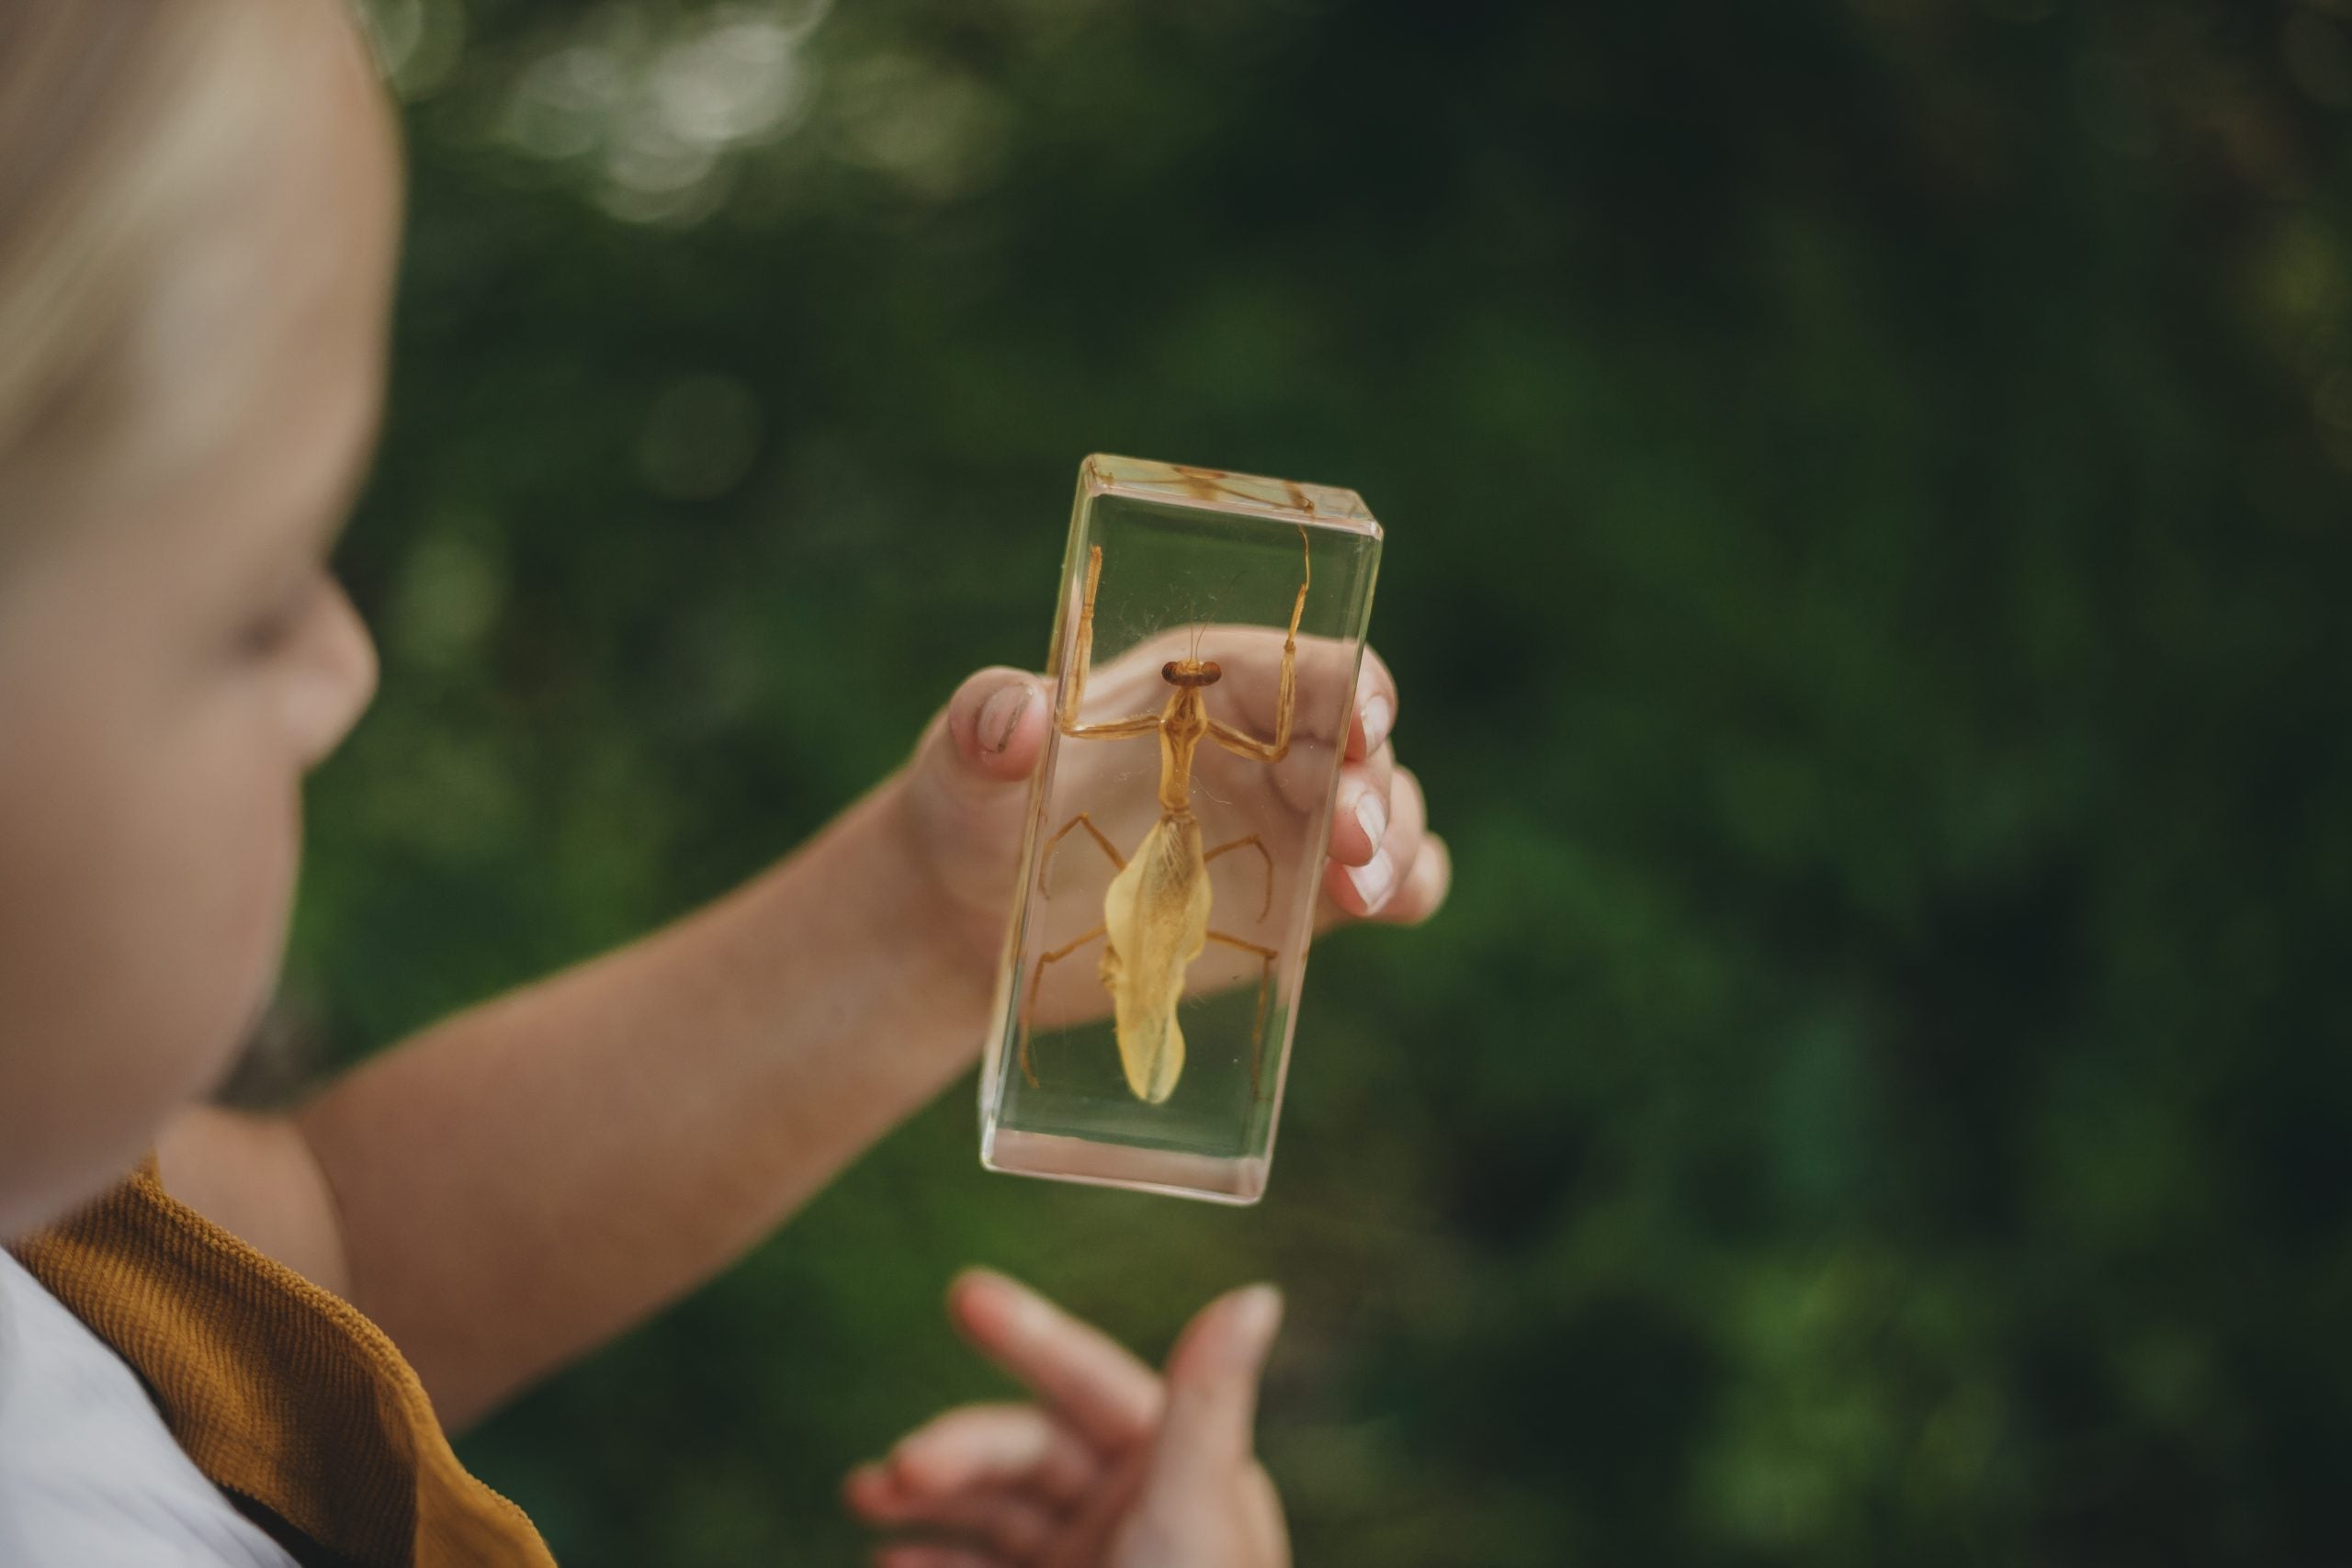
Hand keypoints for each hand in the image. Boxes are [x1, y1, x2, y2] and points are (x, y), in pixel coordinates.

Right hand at [846, 1269, 1289, 1567]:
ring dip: (925, 1500)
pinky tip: (888, 1567)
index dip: (1031, 1336)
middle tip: (893, 1477)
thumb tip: (1260, 1292)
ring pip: (992, 1512)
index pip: (1090, 1382)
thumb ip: (1207, 1403)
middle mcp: (1132, 1509)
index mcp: (1177, 1468)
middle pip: (1025, 1451)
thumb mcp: (1193, 1512)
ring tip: (866, 1499)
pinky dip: (933, 1564)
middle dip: (954, 1451)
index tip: (964, 1293)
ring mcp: (1089, 1565)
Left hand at [897, 643, 1449, 980]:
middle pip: (1363, 745)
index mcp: (1205, 684)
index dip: (1353, 686)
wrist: (976, 925)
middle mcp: (1265, 744)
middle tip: (1352, 843)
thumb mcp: (962, 766)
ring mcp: (1289, 823)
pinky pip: (1385, 886)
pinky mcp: (1297, 900)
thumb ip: (984, 726)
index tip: (1362, 727)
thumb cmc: (974, 815)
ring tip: (1360, 895)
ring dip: (1400, 844)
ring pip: (1392, 812)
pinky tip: (1378, 908)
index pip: (1305, 665)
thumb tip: (1020, 714)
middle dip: (1377, 787)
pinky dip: (1404, 891)